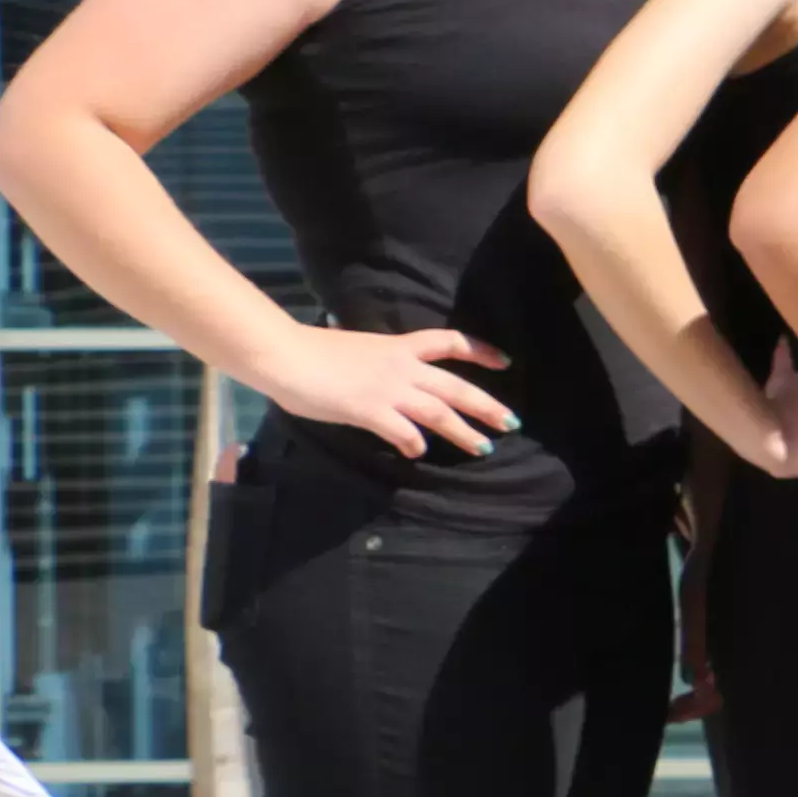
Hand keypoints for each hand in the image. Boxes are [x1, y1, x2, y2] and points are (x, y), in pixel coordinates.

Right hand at [260, 321, 517, 461]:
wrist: (286, 356)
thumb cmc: (311, 351)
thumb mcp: (357, 351)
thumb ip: (376, 364)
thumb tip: (380, 375)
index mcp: (398, 347)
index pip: (449, 342)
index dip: (480, 351)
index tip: (505, 362)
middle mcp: (401, 366)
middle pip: (455, 385)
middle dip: (486, 404)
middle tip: (512, 422)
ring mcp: (387, 388)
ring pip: (439, 410)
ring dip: (464, 431)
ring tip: (485, 447)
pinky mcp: (369, 409)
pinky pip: (402, 431)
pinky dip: (414, 443)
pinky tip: (419, 454)